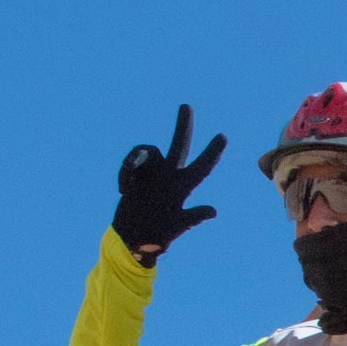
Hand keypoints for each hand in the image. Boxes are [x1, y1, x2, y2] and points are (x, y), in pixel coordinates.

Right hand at [113, 105, 226, 260]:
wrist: (131, 239)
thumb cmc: (156, 238)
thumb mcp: (175, 228)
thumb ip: (192, 218)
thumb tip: (213, 211)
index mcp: (183, 189)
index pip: (201, 168)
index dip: (212, 153)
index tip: (222, 136)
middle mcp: (171, 177)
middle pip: (179, 146)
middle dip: (182, 126)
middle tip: (186, 106)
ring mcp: (154, 174)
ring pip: (149, 151)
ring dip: (134, 163)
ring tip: (126, 187)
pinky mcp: (137, 174)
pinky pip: (132, 161)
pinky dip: (125, 171)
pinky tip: (124, 190)